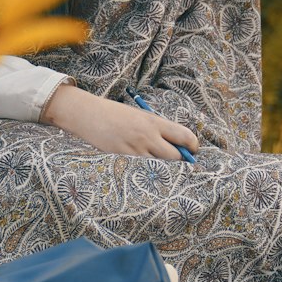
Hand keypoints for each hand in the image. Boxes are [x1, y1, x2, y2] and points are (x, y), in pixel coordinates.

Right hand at [41, 85, 198, 160]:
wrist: (88, 115)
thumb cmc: (116, 114)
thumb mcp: (140, 117)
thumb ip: (158, 129)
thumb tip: (177, 146)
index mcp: (154, 122)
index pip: (185, 137)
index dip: (193, 146)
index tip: (192, 150)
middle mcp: (148, 136)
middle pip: (176, 156)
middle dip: (180, 159)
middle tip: (178, 160)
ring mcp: (136, 149)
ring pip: (159, 163)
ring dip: (159, 162)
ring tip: (150, 155)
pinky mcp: (124, 158)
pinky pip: (142, 166)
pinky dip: (144, 165)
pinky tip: (135, 157)